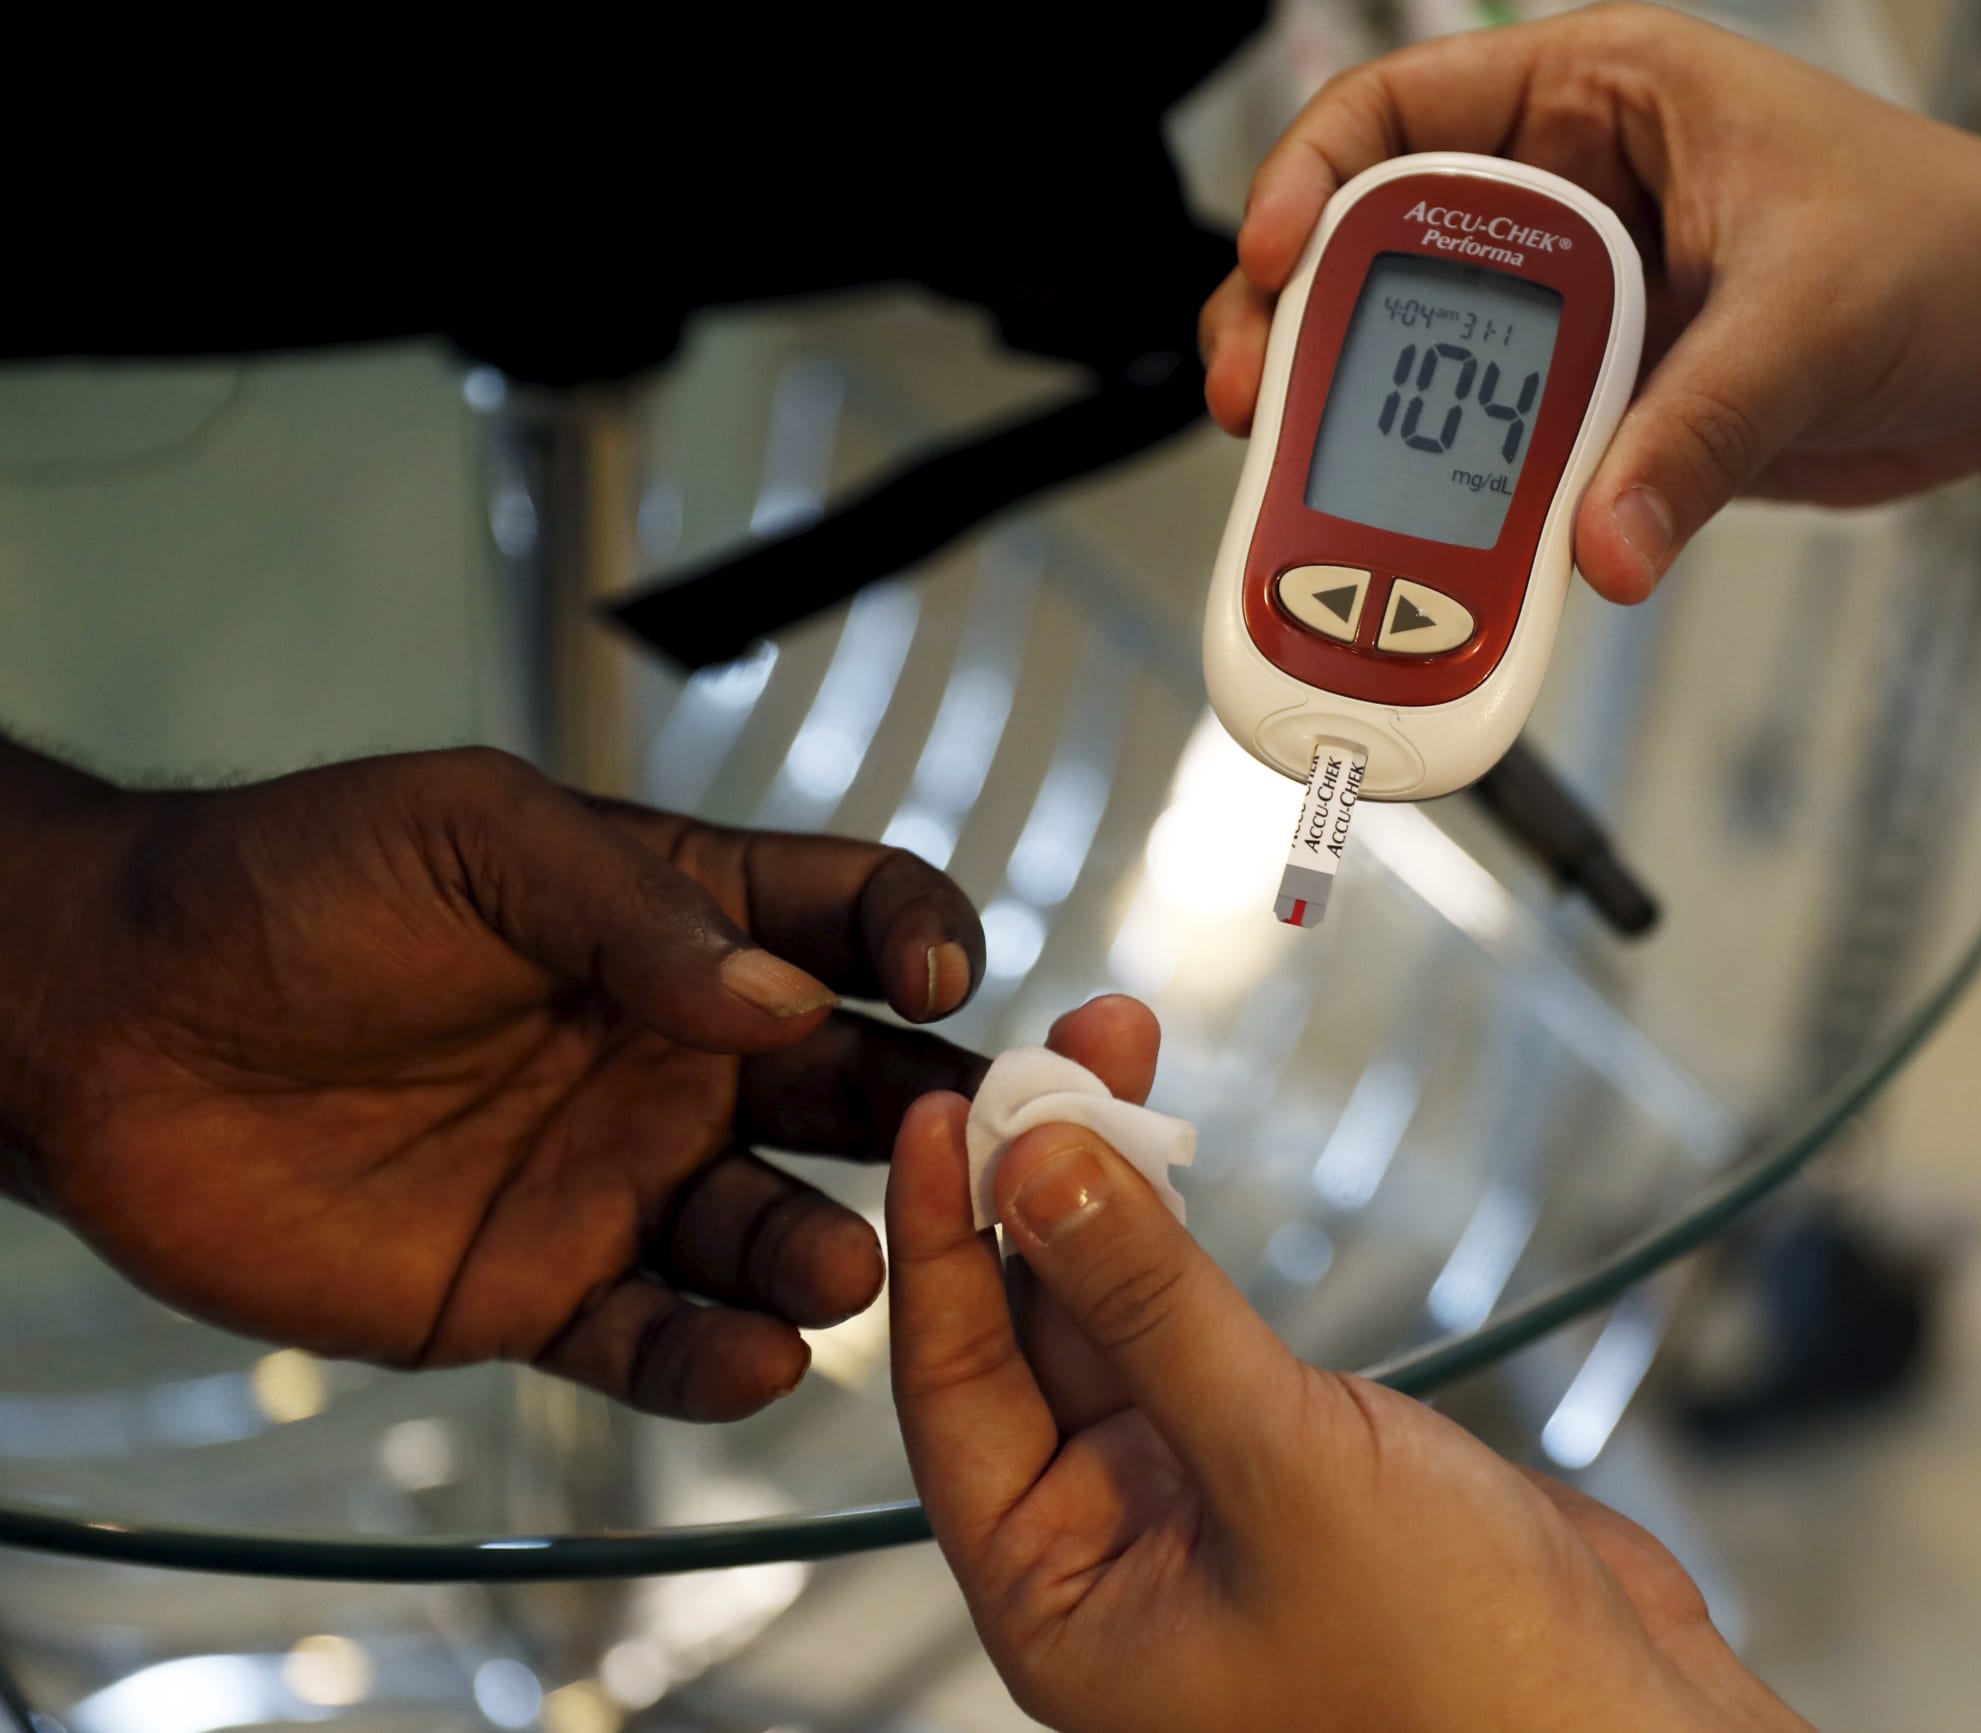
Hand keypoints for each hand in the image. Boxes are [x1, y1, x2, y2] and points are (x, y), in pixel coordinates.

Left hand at [0, 745, 986, 1420]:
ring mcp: (619, 1179)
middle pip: (856, 1087)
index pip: (852, 918)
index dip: (921, 937)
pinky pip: (660, 1342)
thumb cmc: (284, 889)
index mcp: (682, 922)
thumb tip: (785, 996)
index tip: (945, 977)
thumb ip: (638, 911)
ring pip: (774, 1232)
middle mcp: (678, 1055)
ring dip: (831, 1252)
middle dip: (928, 1119)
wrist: (108, 1028)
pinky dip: (717, 1362)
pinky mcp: (544, 1291)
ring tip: (842, 1265)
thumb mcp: (477, 838)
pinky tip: (753, 1357)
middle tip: (969, 1152)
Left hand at [888, 996, 1810, 1732]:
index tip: (939, 1112)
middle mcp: (1113, 1550)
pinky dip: (1183, 1236)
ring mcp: (1200, 1497)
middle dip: (1038, 1185)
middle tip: (1055, 1050)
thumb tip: (1040, 1170)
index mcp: (1062, 1602)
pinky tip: (1169, 1149)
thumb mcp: (1282, 1471)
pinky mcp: (1288, 1457)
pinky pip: (1200, 1324)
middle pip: (1028, 1333)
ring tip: (1113, 1053)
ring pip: (1116, 1313)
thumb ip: (1153, 1312)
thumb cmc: (1459, 1680)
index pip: (953, 1394)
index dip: (938, 1244)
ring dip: (1111, 1188)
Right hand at [1201, 1, 1980, 598]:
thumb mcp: (1814, 319)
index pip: (1402, 111)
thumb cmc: (1958, 253)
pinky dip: (1458, 505)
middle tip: (1263, 405)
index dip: (1313, 179)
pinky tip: (1431, 552)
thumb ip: (1699, 434)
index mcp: (1605, 96)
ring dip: (1366, 431)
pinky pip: (1500, 453)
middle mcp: (1573, 196)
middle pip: (1378, 249)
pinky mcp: (1608, 406)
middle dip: (1304, 326)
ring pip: (1425, 365)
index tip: (1274, 257)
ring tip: (1313, 496)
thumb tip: (1599, 542)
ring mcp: (1584, 309)